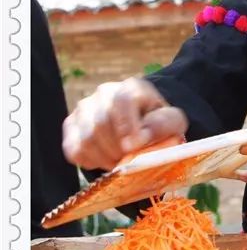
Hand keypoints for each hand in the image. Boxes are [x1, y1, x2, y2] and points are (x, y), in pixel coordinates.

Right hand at [62, 78, 188, 169]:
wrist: (143, 123)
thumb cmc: (158, 122)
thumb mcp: (173, 121)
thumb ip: (163, 124)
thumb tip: (140, 138)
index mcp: (131, 87)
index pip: (122, 100)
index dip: (126, 126)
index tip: (134, 146)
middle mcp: (104, 93)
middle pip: (101, 124)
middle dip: (117, 149)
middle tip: (129, 160)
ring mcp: (83, 109)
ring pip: (86, 139)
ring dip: (105, 157)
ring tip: (120, 161)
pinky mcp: (70, 126)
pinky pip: (74, 150)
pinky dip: (91, 161)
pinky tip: (106, 159)